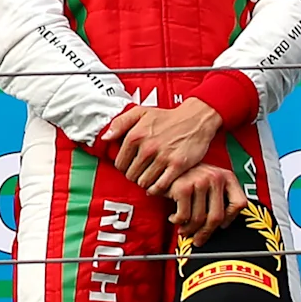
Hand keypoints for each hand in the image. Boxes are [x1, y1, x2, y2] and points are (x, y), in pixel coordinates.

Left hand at [94, 98, 233, 234]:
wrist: (195, 119)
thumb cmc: (166, 117)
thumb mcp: (140, 113)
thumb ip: (119, 124)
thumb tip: (105, 138)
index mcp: (135, 136)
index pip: (119, 163)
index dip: (124, 168)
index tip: (130, 167)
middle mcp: (147, 147)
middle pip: (131, 175)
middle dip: (134, 176)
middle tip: (141, 173)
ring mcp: (163, 157)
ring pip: (144, 182)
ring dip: (145, 183)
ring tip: (150, 178)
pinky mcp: (178, 165)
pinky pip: (161, 185)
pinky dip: (157, 189)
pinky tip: (158, 184)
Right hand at [161, 159, 245, 240]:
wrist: (163, 164)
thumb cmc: (187, 175)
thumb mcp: (210, 181)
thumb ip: (220, 197)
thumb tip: (223, 224)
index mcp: (227, 176)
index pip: (239, 204)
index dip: (230, 218)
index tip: (221, 225)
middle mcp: (215, 177)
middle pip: (217, 216)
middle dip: (206, 232)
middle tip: (199, 239)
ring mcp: (199, 181)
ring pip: (199, 219)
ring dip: (189, 229)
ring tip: (184, 229)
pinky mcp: (182, 187)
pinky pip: (184, 216)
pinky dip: (178, 221)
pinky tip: (174, 218)